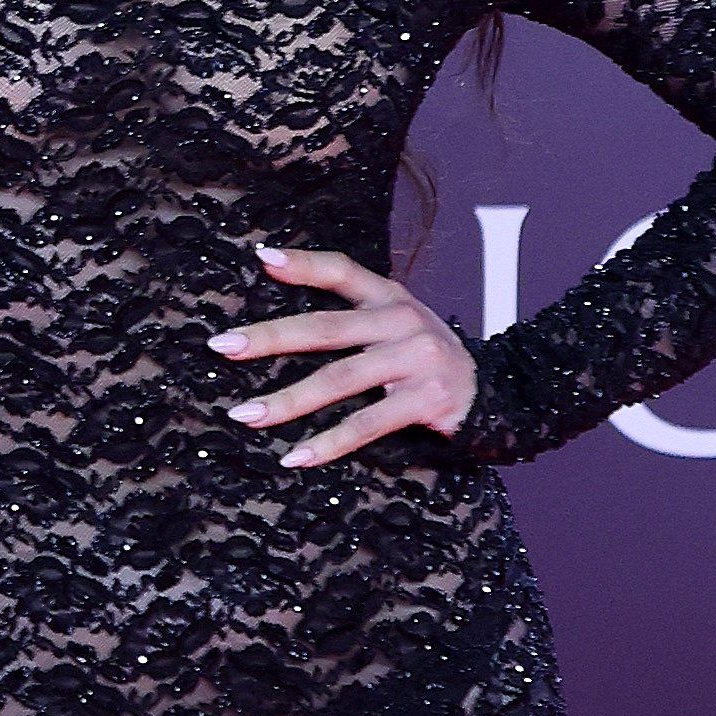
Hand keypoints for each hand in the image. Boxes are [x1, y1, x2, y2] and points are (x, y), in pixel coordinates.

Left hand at [210, 239, 476, 466]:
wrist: (493, 394)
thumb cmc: (424, 358)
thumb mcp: (395, 323)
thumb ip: (350, 310)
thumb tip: (281, 286)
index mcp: (390, 298)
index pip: (343, 270)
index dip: (304, 264)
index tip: (260, 259)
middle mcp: (402, 321)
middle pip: (326, 328)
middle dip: (270, 338)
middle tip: (222, 346)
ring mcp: (416, 360)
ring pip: (339, 380)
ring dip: (287, 400)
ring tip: (245, 415)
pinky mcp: (425, 400)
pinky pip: (367, 424)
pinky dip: (328, 443)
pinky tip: (295, 457)